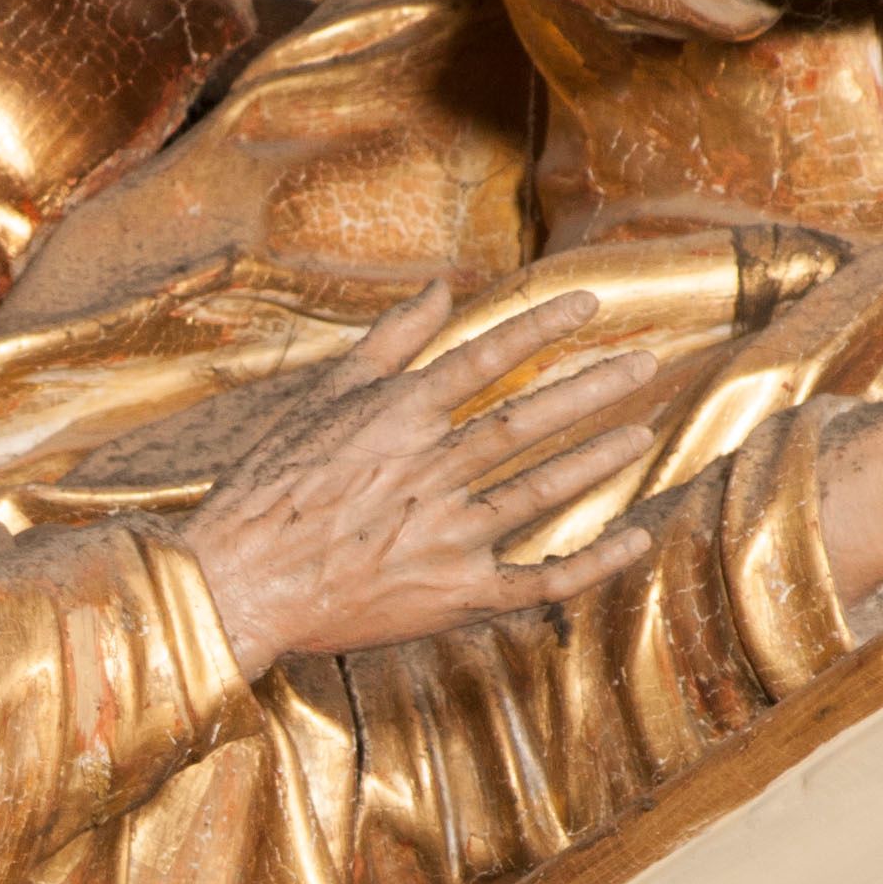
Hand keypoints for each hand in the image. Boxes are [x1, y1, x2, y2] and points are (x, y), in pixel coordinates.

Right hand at [180, 283, 658, 678]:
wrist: (238, 582)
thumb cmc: (269, 487)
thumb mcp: (320, 399)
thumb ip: (387, 341)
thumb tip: (442, 287)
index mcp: (396, 418)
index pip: (485, 358)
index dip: (542, 327)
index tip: (590, 305)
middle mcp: (430, 470)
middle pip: (528, 419)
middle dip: (593, 388)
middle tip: (644, 365)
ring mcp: (447, 536)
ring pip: (542, 490)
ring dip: (597, 458)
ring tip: (639, 431)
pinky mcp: (455, 596)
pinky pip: (539, 580)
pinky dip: (593, 562)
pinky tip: (635, 538)